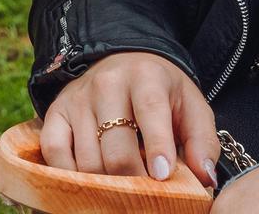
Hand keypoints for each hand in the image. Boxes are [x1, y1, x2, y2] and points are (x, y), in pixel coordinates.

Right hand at [39, 52, 219, 186]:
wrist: (123, 61)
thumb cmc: (162, 92)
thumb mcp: (191, 106)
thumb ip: (203, 141)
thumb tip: (204, 177)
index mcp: (146, 77)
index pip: (150, 112)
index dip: (157, 146)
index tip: (163, 176)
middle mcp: (107, 84)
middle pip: (115, 147)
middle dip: (132, 179)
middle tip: (145, 197)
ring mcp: (78, 98)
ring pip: (87, 158)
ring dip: (105, 182)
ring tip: (122, 189)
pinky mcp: (56, 111)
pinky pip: (55, 151)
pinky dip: (68, 174)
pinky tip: (88, 181)